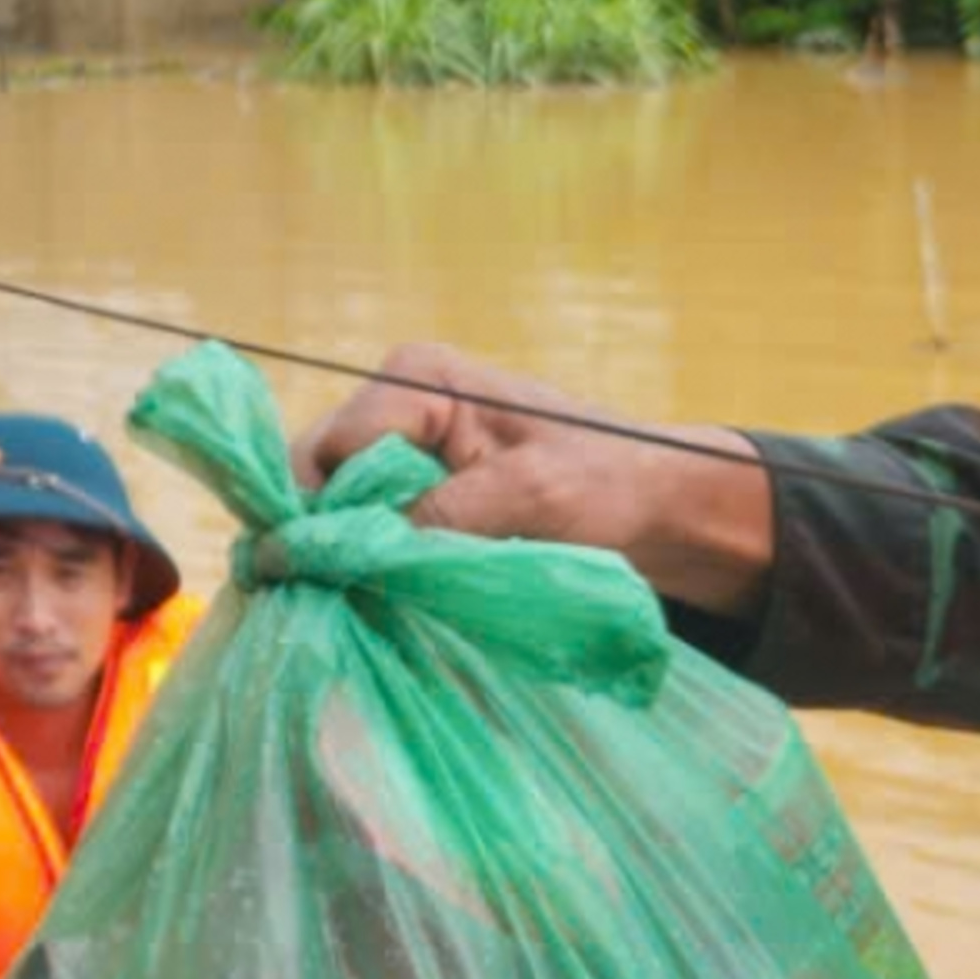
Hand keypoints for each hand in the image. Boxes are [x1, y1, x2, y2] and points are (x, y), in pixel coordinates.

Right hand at [301, 341, 773, 617]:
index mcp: (419, 378)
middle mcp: (398, 400)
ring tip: (350, 600)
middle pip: (322, 472)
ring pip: (339, 501)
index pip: (332, 446)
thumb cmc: (613, 484)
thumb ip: (441, 515)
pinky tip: (377, 591)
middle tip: (324, 596)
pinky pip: (369, 519)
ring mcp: (405, 443)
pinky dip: (371, 556)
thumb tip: (352, 554)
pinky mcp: (419, 484)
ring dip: (347, 549)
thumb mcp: (532, 495)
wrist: (667, 507)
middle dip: (324, 532)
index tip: (312, 575)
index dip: (317, 511)